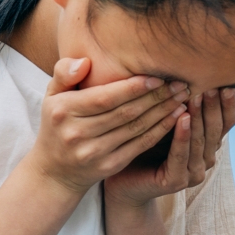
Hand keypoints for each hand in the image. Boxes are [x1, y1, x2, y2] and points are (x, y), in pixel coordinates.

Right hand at [23, 58, 184, 195]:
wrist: (55, 172)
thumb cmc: (58, 125)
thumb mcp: (51, 97)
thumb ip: (64, 73)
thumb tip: (86, 62)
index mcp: (63, 111)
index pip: (105, 97)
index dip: (134, 87)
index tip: (158, 77)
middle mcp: (77, 133)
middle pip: (125, 112)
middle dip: (156, 97)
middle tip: (180, 83)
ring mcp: (94, 152)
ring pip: (137, 128)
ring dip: (164, 111)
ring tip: (182, 97)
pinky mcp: (110, 166)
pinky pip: (141, 145)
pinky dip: (161, 130)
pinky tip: (177, 117)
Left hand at [104, 87, 234, 207]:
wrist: (123, 182)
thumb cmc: (144, 145)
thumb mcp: (167, 122)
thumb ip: (181, 105)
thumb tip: (188, 70)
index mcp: (207, 145)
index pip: (226, 123)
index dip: (229, 104)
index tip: (228, 84)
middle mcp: (205, 159)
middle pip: (216, 130)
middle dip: (214, 106)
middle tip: (213, 85)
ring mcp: (192, 172)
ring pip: (200, 141)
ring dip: (199, 117)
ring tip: (197, 96)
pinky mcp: (176, 181)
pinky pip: (181, 154)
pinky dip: (182, 136)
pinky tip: (182, 118)